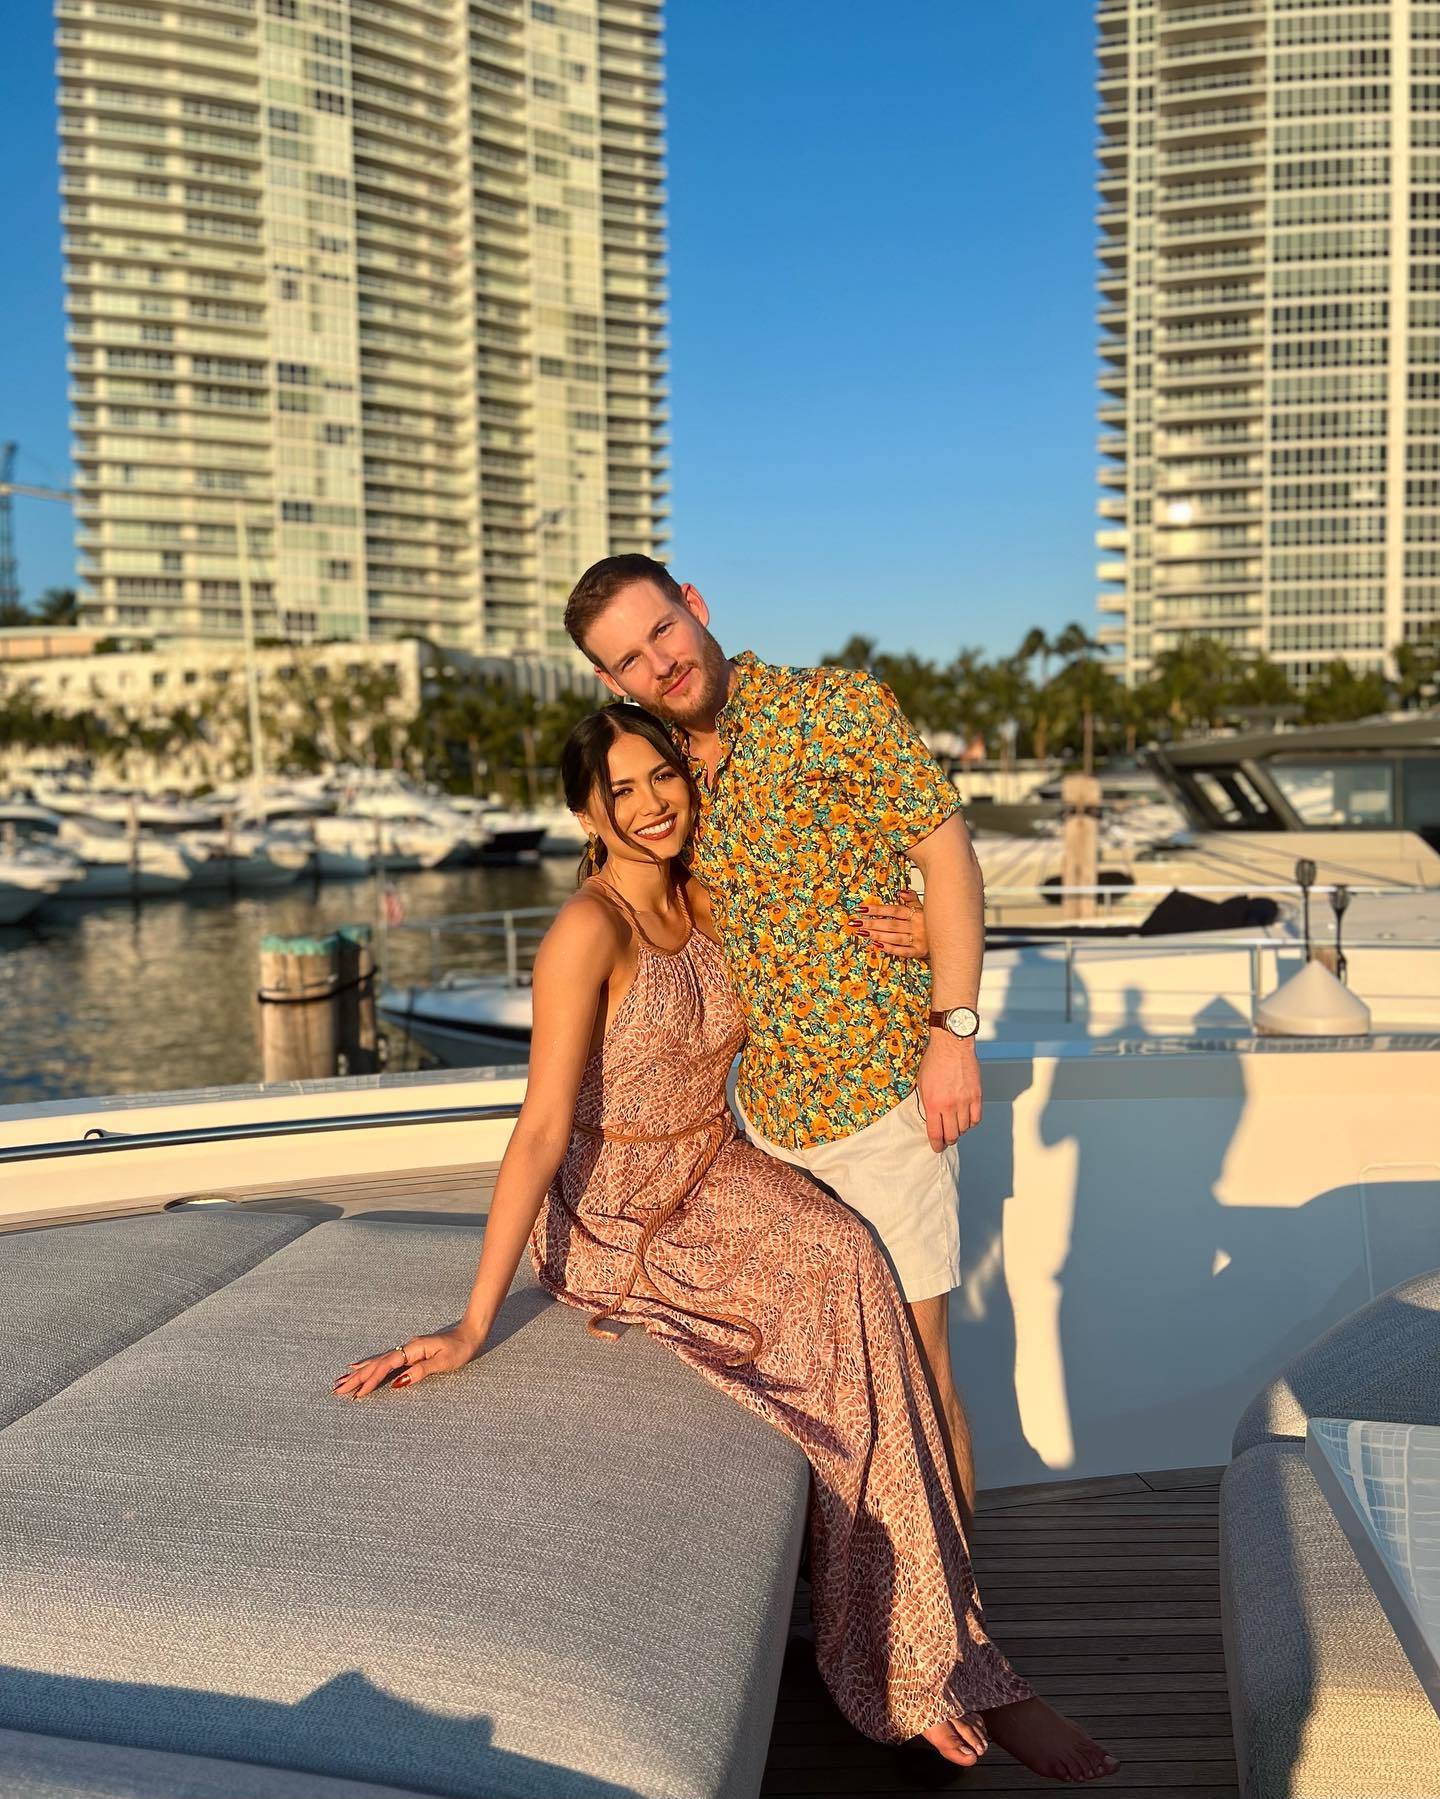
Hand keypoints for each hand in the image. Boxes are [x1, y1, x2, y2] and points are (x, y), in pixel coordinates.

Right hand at [332, 1324, 482, 1398]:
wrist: (469, 1333)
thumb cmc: (460, 1348)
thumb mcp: (444, 1362)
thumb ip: (421, 1371)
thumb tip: (398, 1382)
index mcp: (413, 1349)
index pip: (386, 1366)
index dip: (371, 1380)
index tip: (357, 1393)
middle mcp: (406, 1348)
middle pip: (376, 1364)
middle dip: (357, 1378)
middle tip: (337, 1390)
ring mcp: (406, 1349)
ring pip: (377, 1362)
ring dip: (359, 1372)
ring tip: (341, 1381)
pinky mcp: (408, 1353)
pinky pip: (384, 1360)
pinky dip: (369, 1365)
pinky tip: (359, 1367)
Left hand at [848, 890, 927, 958]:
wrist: (949, 939)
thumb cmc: (932, 923)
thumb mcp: (924, 908)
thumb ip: (912, 899)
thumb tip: (901, 892)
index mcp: (917, 914)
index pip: (893, 910)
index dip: (877, 909)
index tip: (862, 908)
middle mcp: (916, 926)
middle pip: (891, 924)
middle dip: (872, 923)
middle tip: (857, 922)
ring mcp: (918, 940)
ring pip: (894, 937)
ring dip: (877, 935)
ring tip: (863, 933)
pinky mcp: (919, 952)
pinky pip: (903, 951)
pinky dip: (890, 948)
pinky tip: (878, 945)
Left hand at [916, 1033, 981, 1149]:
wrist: (952, 1046)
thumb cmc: (935, 1061)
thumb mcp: (922, 1084)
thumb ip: (927, 1103)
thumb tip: (931, 1118)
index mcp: (933, 1103)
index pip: (935, 1133)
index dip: (936, 1144)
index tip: (937, 1147)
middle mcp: (949, 1105)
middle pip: (952, 1135)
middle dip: (948, 1140)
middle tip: (947, 1139)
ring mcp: (964, 1101)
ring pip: (965, 1128)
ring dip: (960, 1130)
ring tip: (956, 1126)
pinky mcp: (976, 1096)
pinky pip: (976, 1118)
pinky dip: (972, 1122)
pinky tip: (967, 1119)